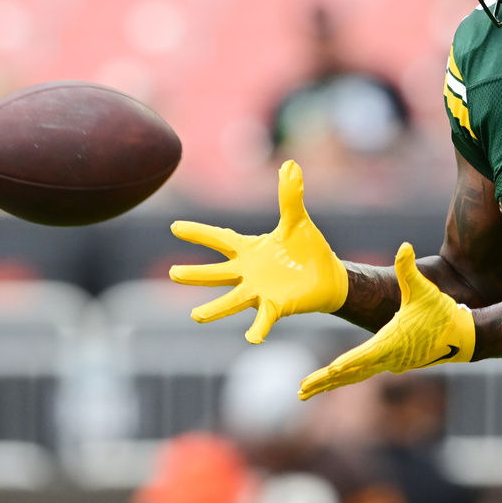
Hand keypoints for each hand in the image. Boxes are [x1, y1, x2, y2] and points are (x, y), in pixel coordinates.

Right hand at [169, 160, 347, 343]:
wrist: (328, 275)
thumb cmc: (307, 247)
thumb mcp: (297, 219)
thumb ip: (290, 195)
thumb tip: (290, 164)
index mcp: (249, 249)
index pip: (219, 239)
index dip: (198, 233)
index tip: (175, 227)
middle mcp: (248, 272)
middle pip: (217, 273)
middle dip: (196, 274)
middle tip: (173, 273)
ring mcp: (259, 291)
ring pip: (231, 300)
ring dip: (215, 309)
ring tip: (196, 315)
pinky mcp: (276, 306)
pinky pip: (263, 319)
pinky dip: (258, 328)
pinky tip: (251, 338)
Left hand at [298, 242, 474, 399]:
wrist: (463, 336)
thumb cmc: (442, 312)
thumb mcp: (425, 289)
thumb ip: (409, 269)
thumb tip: (404, 246)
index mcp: (392, 342)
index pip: (365, 355)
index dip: (347, 363)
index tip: (328, 372)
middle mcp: (389, 357)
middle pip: (352, 373)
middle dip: (325, 382)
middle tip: (300, 391)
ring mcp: (392, 363)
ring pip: (356, 375)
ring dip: (330, 383)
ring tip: (305, 390)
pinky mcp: (395, 363)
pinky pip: (365, 372)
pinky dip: (347, 377)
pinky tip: (334, 378)